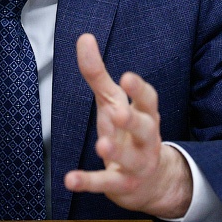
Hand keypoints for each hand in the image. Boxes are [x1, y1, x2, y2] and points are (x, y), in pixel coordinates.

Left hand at [64, 34, 192, 218]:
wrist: (151, 181)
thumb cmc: (128, 132)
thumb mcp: (112, 101)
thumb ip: (98, 73)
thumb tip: (84, 37)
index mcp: (146, 115)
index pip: (149, 100)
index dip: (139, 90)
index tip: (127, 77)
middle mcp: (146, 139)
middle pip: (145, 128)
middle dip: (133, 120)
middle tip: (118, 112)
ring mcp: (137, 163)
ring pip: (129, 157)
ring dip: (116, 150)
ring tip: (101, 144)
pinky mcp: (123, 184)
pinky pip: (106, 183)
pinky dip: (89, 182)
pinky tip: (70, 180)